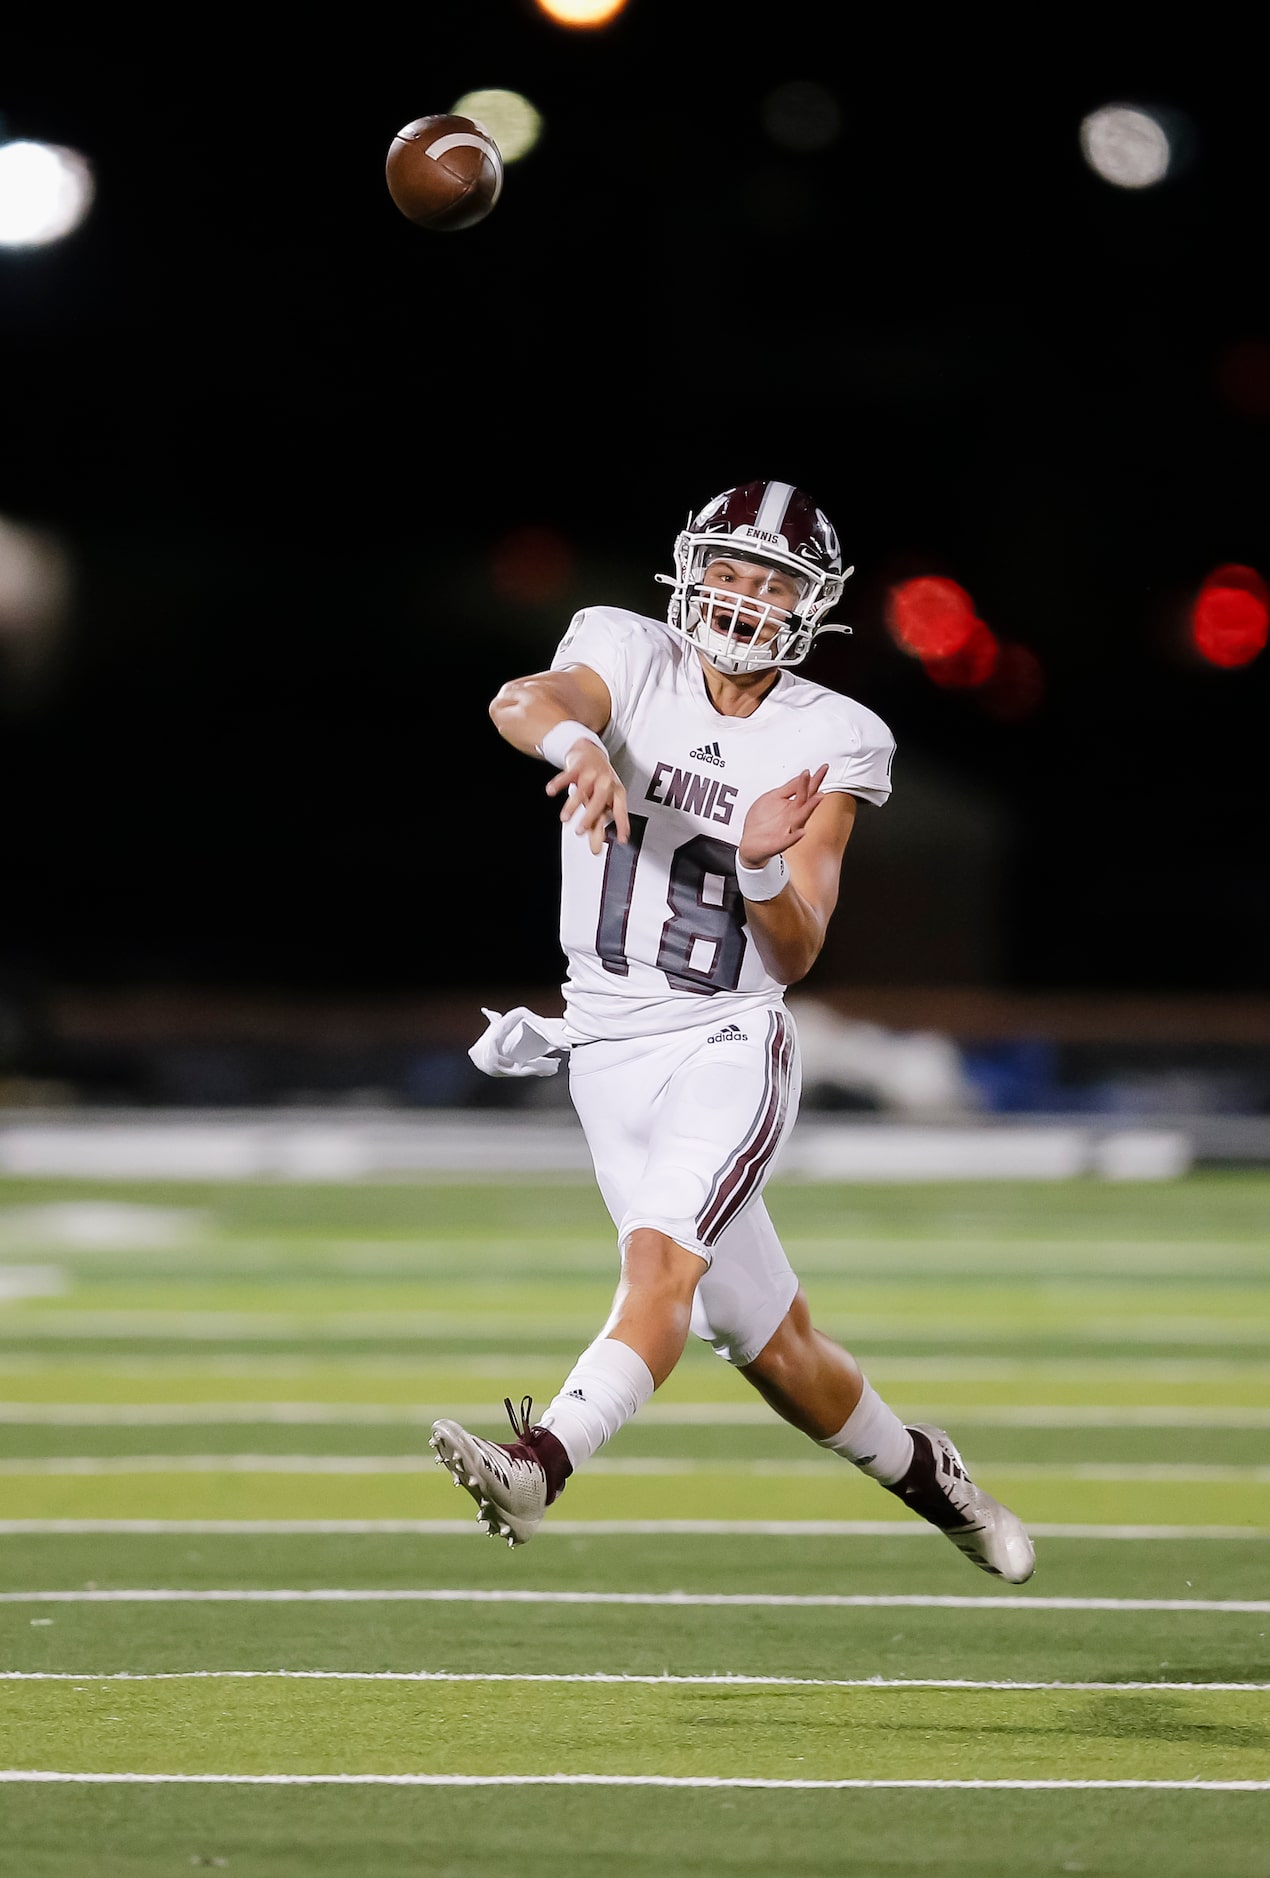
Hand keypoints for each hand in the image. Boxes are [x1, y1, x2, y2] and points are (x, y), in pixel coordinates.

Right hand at [545, 739, 630, 854]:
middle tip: (580, 831)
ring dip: (572, 805)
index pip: (620, 810)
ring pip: (581, 790)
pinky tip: (550, 791)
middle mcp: (606, 782)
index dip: (622, 825)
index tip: (621, 840)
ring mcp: (591, 773)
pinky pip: (566, 776)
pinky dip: (558, 784)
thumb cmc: (598, 782)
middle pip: (599, 801)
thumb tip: (597, 849)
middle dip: (589, 817)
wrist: (590, 751)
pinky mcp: (576, 766)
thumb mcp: (602, 802)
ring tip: (564, 819)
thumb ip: (599, 825)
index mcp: (616, 792)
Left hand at [739, 764, 828, 866]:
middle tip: (815, 775)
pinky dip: (795, 837)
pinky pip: (789, 840)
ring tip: (819, 797)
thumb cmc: (762, 821)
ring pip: (802, 818)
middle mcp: (794, 816)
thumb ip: (788, 788)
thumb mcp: (773, 798)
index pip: (806, 790)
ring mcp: (788, 829)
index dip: (814, 778)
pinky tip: (801, 832)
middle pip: (806, 800)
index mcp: (792, 805)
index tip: (823, 767)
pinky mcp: (780, 843)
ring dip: (810, 807)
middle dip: (811, 787)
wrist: (750, 842)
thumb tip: (801, 775)